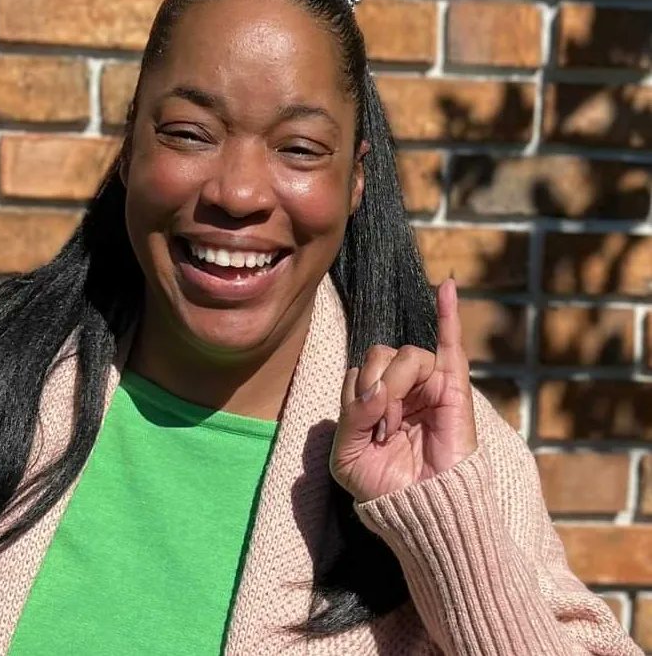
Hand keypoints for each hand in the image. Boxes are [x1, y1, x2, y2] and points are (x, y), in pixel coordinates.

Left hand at [330, 278, 477, 503]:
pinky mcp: (453, 389)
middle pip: (378, 353)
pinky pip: (451, 345)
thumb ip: (351, 416)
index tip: (366, 434)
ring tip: (399, 425)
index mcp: (372, 396)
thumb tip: (377, 389)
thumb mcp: (347, 455)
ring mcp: (427, 385)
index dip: (357, 396)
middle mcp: (399, 386)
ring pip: (407, 355)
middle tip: (382, 428)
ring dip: (398, 387)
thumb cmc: (382, 486)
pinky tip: (448, 287)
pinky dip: (448, 314)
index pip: (357, 369)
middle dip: (375, 388)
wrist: (421, 512)